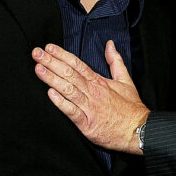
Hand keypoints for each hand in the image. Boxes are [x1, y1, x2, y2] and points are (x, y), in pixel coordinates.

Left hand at [33, 41, 149, 154]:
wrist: (138, 130)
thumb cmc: (131, 107)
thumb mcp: (125, 80)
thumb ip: (115, 61)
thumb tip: (110, 44)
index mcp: (99, 82)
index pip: (78, 65)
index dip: (62, 55)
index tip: (49, 47)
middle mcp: (93, 92)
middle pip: (69, 74)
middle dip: (51, 62)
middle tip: (36, 53)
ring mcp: (90, 107)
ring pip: (68, 89)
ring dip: (52, 78)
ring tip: (39, 68)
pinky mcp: (87, 124)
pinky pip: (72, 111)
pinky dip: (61, 102)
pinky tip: (50, 94)